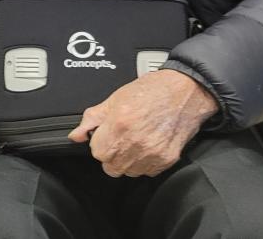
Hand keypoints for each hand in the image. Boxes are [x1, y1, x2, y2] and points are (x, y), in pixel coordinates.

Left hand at [67, 69, 218, 177]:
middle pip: (111, 167)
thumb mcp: (115, 99)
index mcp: (119, 124)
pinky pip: (148, 171)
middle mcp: (135, 142)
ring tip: (137, 140)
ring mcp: (152, 152)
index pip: (97, 152)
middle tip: (121, 138)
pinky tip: (149, 144)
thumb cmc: (152, 91)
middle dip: (112, 154)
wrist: (185, 91)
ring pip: (128, 172)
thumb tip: (76, 135)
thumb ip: (92, 119)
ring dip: (128, 160)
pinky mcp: (167, 159)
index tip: (107, 136)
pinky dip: (146, 162)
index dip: (100, 143)